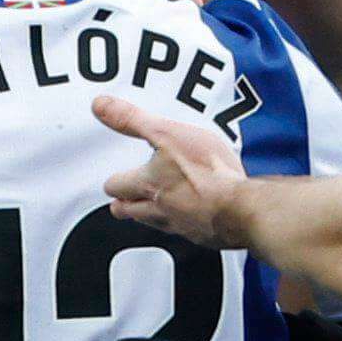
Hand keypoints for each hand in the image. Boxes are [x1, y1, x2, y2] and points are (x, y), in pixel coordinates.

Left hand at [91, 88, 248, 241]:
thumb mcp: (167, 133)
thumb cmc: (208, 171)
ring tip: (153, 205)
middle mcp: (158, 210)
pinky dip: (184, 223)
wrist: (241, 207)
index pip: (115, 186)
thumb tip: (100, 105)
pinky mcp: (203, 235)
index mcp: (147, 185)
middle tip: (124, 197)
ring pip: (154, 223)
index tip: (115, 179)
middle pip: (128, 212)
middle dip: (124, 203)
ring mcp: (181, 225)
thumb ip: (133, 121)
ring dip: (150, 214)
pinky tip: (193, 214)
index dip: (115, 181)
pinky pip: (185, 232)